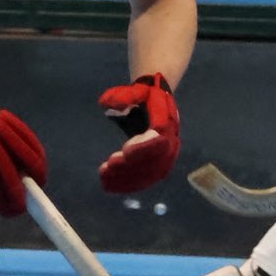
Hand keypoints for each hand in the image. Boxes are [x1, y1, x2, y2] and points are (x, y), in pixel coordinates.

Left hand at [0, 85, 47, 216]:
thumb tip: (3, 197)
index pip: (5, 183)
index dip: (14, 200)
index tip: (16, 211)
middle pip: (23, 168)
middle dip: (30, 187)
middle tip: (33, 196)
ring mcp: (5, 128)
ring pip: (31, 152)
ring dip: (39, 170)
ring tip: (39, 179)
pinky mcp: (10, 119)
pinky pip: (30, 137)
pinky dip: (37, 151)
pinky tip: (38, 160)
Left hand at [96, 73, 180, 193]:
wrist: (157, 99)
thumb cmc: (144, 95)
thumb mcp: (135, 90)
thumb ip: (123, 96)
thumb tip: (106, 103)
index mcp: (168, 123)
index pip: (159, 141)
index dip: (143, 148)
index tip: (124, 151)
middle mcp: (171, 142)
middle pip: (153, 163)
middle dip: (130, 168)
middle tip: (107, 166)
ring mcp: (166, 157)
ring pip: (148, 175)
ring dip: (126, 179)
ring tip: (104, 178)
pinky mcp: (158, 166)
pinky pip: (145, 180)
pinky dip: (128, 184)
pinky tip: (110, 185)